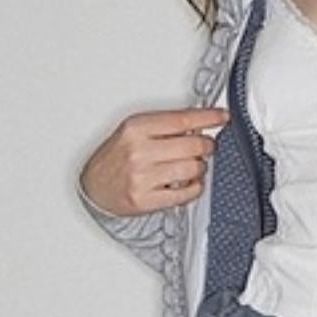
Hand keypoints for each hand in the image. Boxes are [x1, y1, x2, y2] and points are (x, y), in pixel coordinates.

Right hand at [79, 103, 229, 215]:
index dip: (208, 117)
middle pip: (193, 145)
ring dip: (200, 167)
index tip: (222, 116)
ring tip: (193, 165)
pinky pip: (186, 193)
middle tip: (206, 146)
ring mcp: (142, 177)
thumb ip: (163, 126)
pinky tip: (189, 182)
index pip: (183, 119)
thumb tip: (199, 123)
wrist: (93, 186)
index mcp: (136, 128)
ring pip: (193, 169)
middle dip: (207, 145)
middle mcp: (139, 151)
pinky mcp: (146, 200)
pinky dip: (195, 187)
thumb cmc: (116, 157)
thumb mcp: (133, 131)